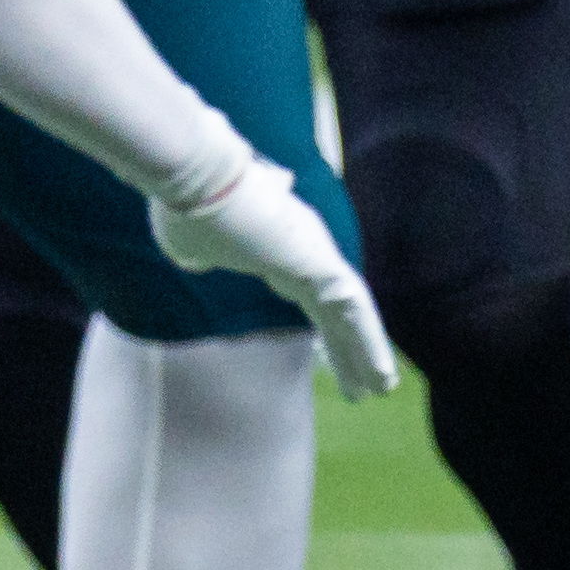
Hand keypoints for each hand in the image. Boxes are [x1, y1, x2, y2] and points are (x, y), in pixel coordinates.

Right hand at [152, 157, 398, 398]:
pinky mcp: (322, 263)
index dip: (319, 324)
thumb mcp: (188, 241)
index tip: (326, 351)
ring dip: (366, 353)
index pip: (306, 292)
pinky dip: (370, 345)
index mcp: (275, 246)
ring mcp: (316, 254)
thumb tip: (195, 258)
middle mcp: (302, 248)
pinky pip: (355, 313)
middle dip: (347, 348)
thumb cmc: (188, 208)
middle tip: (364, 384)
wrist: (197, 180)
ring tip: (381, 389)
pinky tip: (381, 375)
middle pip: (333, 310)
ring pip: (350, 314)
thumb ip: (199, 252)